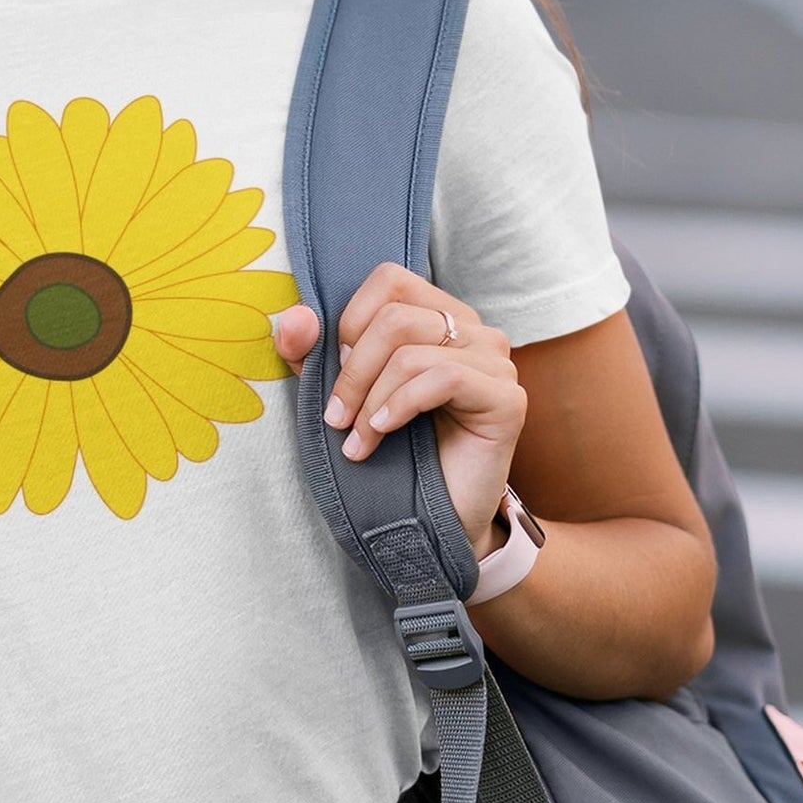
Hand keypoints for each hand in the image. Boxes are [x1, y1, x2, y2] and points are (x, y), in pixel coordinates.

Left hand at [273, 262, 526, 559]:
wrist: (434, 522)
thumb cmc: (393, 458)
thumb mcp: (342, 398)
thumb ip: (314, 355)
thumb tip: (296, 318)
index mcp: (438, 317)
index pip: (389, 280)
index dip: (350, 321)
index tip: (334, 375)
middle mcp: (473, 330)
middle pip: (395, 316)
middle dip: (353, 371)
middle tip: (335, 418)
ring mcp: (495, 362)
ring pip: (412, 351)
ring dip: (371, 400)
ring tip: (358, 441)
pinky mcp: (507, 398)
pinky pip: (443, 378)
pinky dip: (401, 406)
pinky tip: (385, 434)